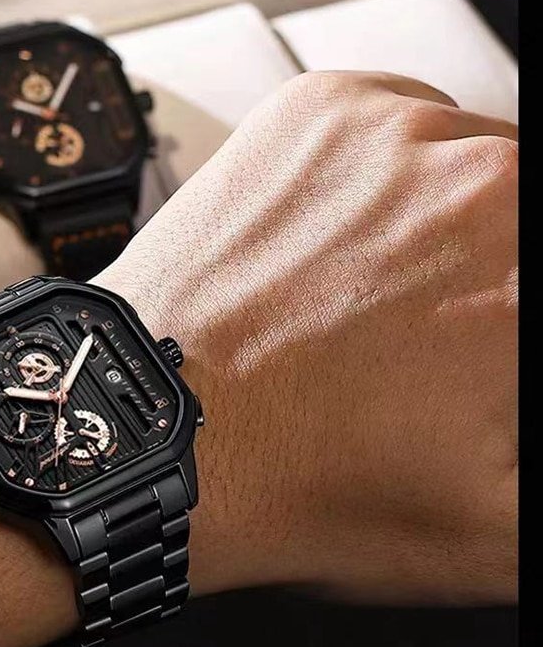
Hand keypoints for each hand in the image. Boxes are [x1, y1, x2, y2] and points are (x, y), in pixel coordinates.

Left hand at [0, 69, 516, 646]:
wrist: (143, 437)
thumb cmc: (291, 484)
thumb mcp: (493, 536)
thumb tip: (529, 425)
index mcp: (529, 285)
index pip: (538, 294)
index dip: (510, 343)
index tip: (487, 356)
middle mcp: (482, 184)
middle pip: (524, 221)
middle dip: (500, 288)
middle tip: (442, 347)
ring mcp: (395, 133)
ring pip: (479, 166)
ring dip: (455, 229)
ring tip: (378, 309)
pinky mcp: (322, 110)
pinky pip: (404, 126)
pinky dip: (389, 182)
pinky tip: (341, 256)